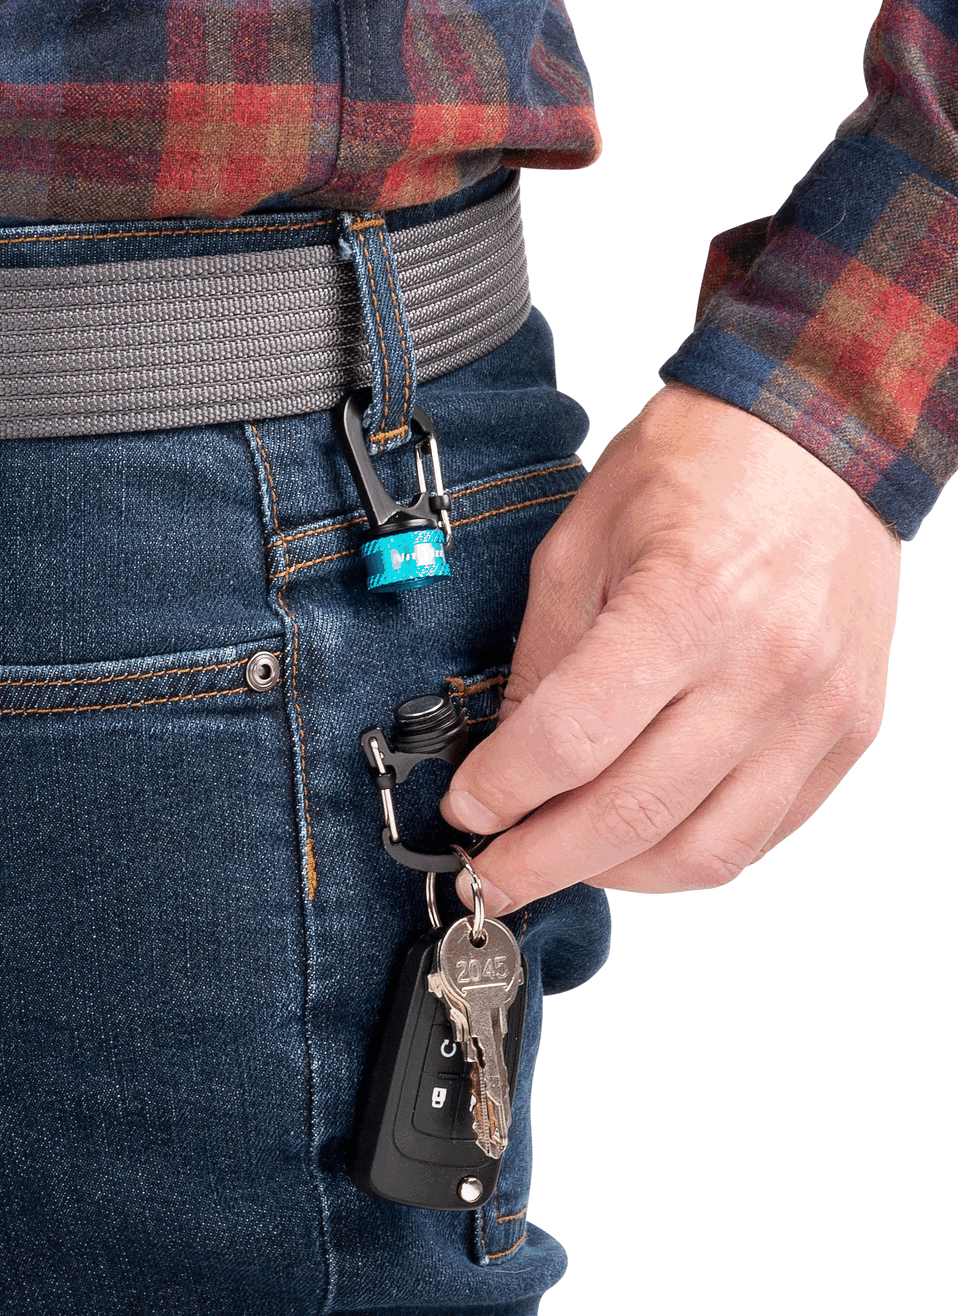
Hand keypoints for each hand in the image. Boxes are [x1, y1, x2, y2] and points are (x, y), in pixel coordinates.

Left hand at [439, 383, 899, 914]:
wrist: (822, 437)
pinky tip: (637, 841)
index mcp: (684, 606)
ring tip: (562, 861)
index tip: (466, 809)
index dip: (502, 792)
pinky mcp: (848, 732)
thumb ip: (542, 656)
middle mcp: (761, 671)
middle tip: (491, 878)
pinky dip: (689, 854)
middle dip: (542, 863)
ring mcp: (814, 711)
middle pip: (632, 815)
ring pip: (703, 850)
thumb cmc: (704, 466)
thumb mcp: (581, 541)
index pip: (571, 742)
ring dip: (616, 875)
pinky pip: (762, 833)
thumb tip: (506, 751)